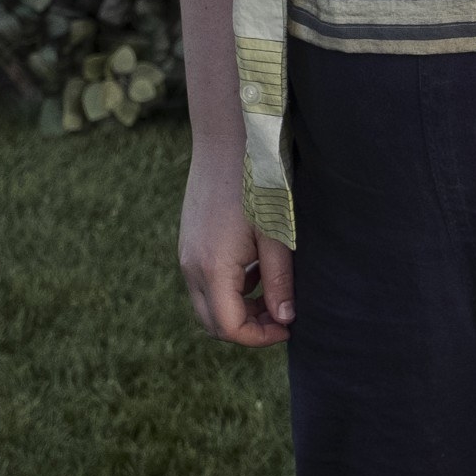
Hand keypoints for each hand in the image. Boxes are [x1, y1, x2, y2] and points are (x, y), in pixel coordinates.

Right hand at [178, 142, 290, 345]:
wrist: (228, 138)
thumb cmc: (260, 182)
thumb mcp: (278, 233)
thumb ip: (279, 279)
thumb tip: (285, 319)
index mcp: (212, 269)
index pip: (228, 328)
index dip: (259, 337)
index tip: (289, 329)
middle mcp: (191, 267)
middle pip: (212, 322)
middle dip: (247, 328)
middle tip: (283, 319)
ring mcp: (186, 254)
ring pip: (207, 302)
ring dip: (238, 308)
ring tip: (275, 294)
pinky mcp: (190, 241)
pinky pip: (205, 280)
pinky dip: (230, 287)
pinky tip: (257, 269)